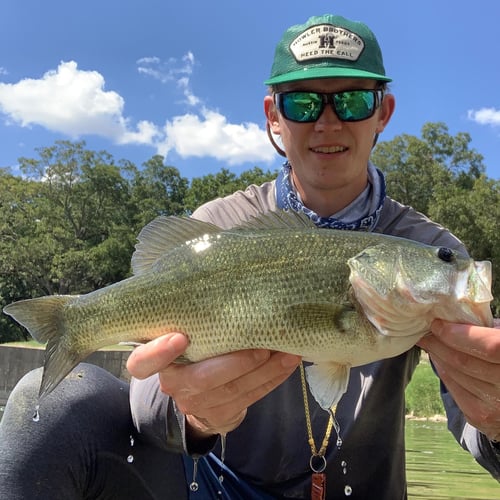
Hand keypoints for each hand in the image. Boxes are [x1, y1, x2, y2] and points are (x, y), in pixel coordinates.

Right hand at [126, 332, 300, 437]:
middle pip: (201, 378)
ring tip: (288, 352)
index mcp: (158, 362)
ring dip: (265, 370)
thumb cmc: (195, 351)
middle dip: (236, 362)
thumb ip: (196, 323)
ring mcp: (196, 403)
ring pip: (232, 389)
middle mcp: (173, 384)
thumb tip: (233, 290)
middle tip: (262, 346)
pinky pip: (249, 398)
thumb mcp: (185, 336)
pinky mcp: (220, 415)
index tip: (180, 338)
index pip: (142, 363)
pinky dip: (271, 379)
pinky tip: (287, 364)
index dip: (158, 353)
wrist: (201, 395)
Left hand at [418, 319, 499, 440]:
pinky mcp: (481, 417)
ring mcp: (495, 407)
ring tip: (431, 343)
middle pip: (463, 361)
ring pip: (455, 374)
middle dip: (438, 343)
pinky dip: (445, 372)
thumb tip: (451, 316)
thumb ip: (488, 329)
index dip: (458, 334)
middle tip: (425, 332)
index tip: (437, 324)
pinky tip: (441, 361)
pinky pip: (454, 388)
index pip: (488, 346)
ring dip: (438, 356)